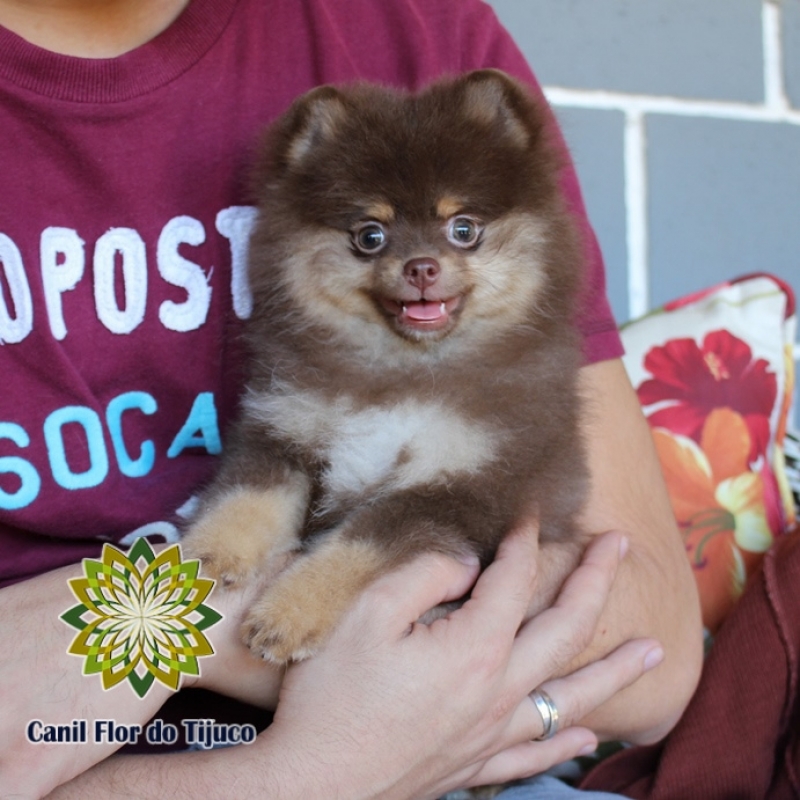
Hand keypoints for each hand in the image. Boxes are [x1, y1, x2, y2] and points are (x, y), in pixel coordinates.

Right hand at [255, 527, 663, 799]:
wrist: (312, 782)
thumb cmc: (332, 697)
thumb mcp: (365, 615)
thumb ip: (425, 577)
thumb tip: (470, 566)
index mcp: (473, 648)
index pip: (513, 579)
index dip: (523, 539)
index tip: (528, 511)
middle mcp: (497, 690)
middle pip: (564, 628)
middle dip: (596, 580)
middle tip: (620, 545)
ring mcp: (491, 733)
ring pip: (571, 697)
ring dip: (615, 671)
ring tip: (655, 651)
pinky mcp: (475, 765)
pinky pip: (537, 754)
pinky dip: (566, 742)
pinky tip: (588, 736)